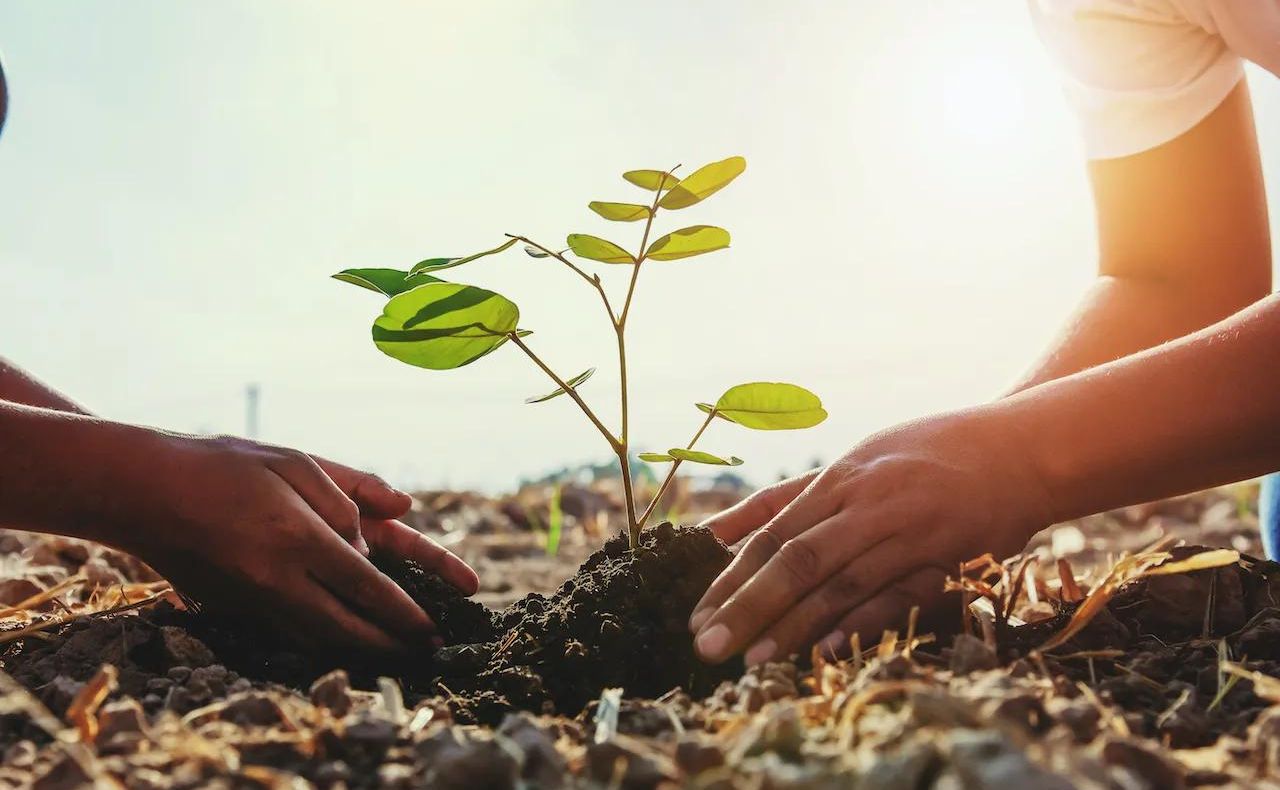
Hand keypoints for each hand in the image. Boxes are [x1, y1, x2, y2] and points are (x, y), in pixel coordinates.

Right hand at [120, 434, 476, 652]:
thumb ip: (354, 489)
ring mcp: (251, 600)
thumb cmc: (224, 466)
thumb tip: (404, 509)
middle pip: (347, 627)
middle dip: (390, 643)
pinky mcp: (233, 609)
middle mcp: (277, 578)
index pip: (367, 586)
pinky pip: (290, 630)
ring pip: (318, 636)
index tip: (432, 627)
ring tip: (396, 649)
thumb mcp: (296, 460)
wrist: (142, 492)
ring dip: (360, 647)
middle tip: (426, 650)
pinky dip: (323, 637)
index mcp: (299, 536)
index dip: (404, 613)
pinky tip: (346, 634)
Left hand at [688, 410, 1053, 664]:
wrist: (1021, 447)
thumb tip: (717, 532)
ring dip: (791, 623)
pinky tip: (825, 651)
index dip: (729, 575)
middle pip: (793, 559)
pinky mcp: (944, 555)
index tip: (695, 612)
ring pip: (837, 580)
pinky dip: (860, 623)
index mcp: (839, 478)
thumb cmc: (927, 455)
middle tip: (705, 643)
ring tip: (751, 656)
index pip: (770, 531)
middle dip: (745, 604)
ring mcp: (905, 528)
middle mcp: (865, 501)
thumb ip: (790, 500)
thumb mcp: (855, 462)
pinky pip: (896, 595)